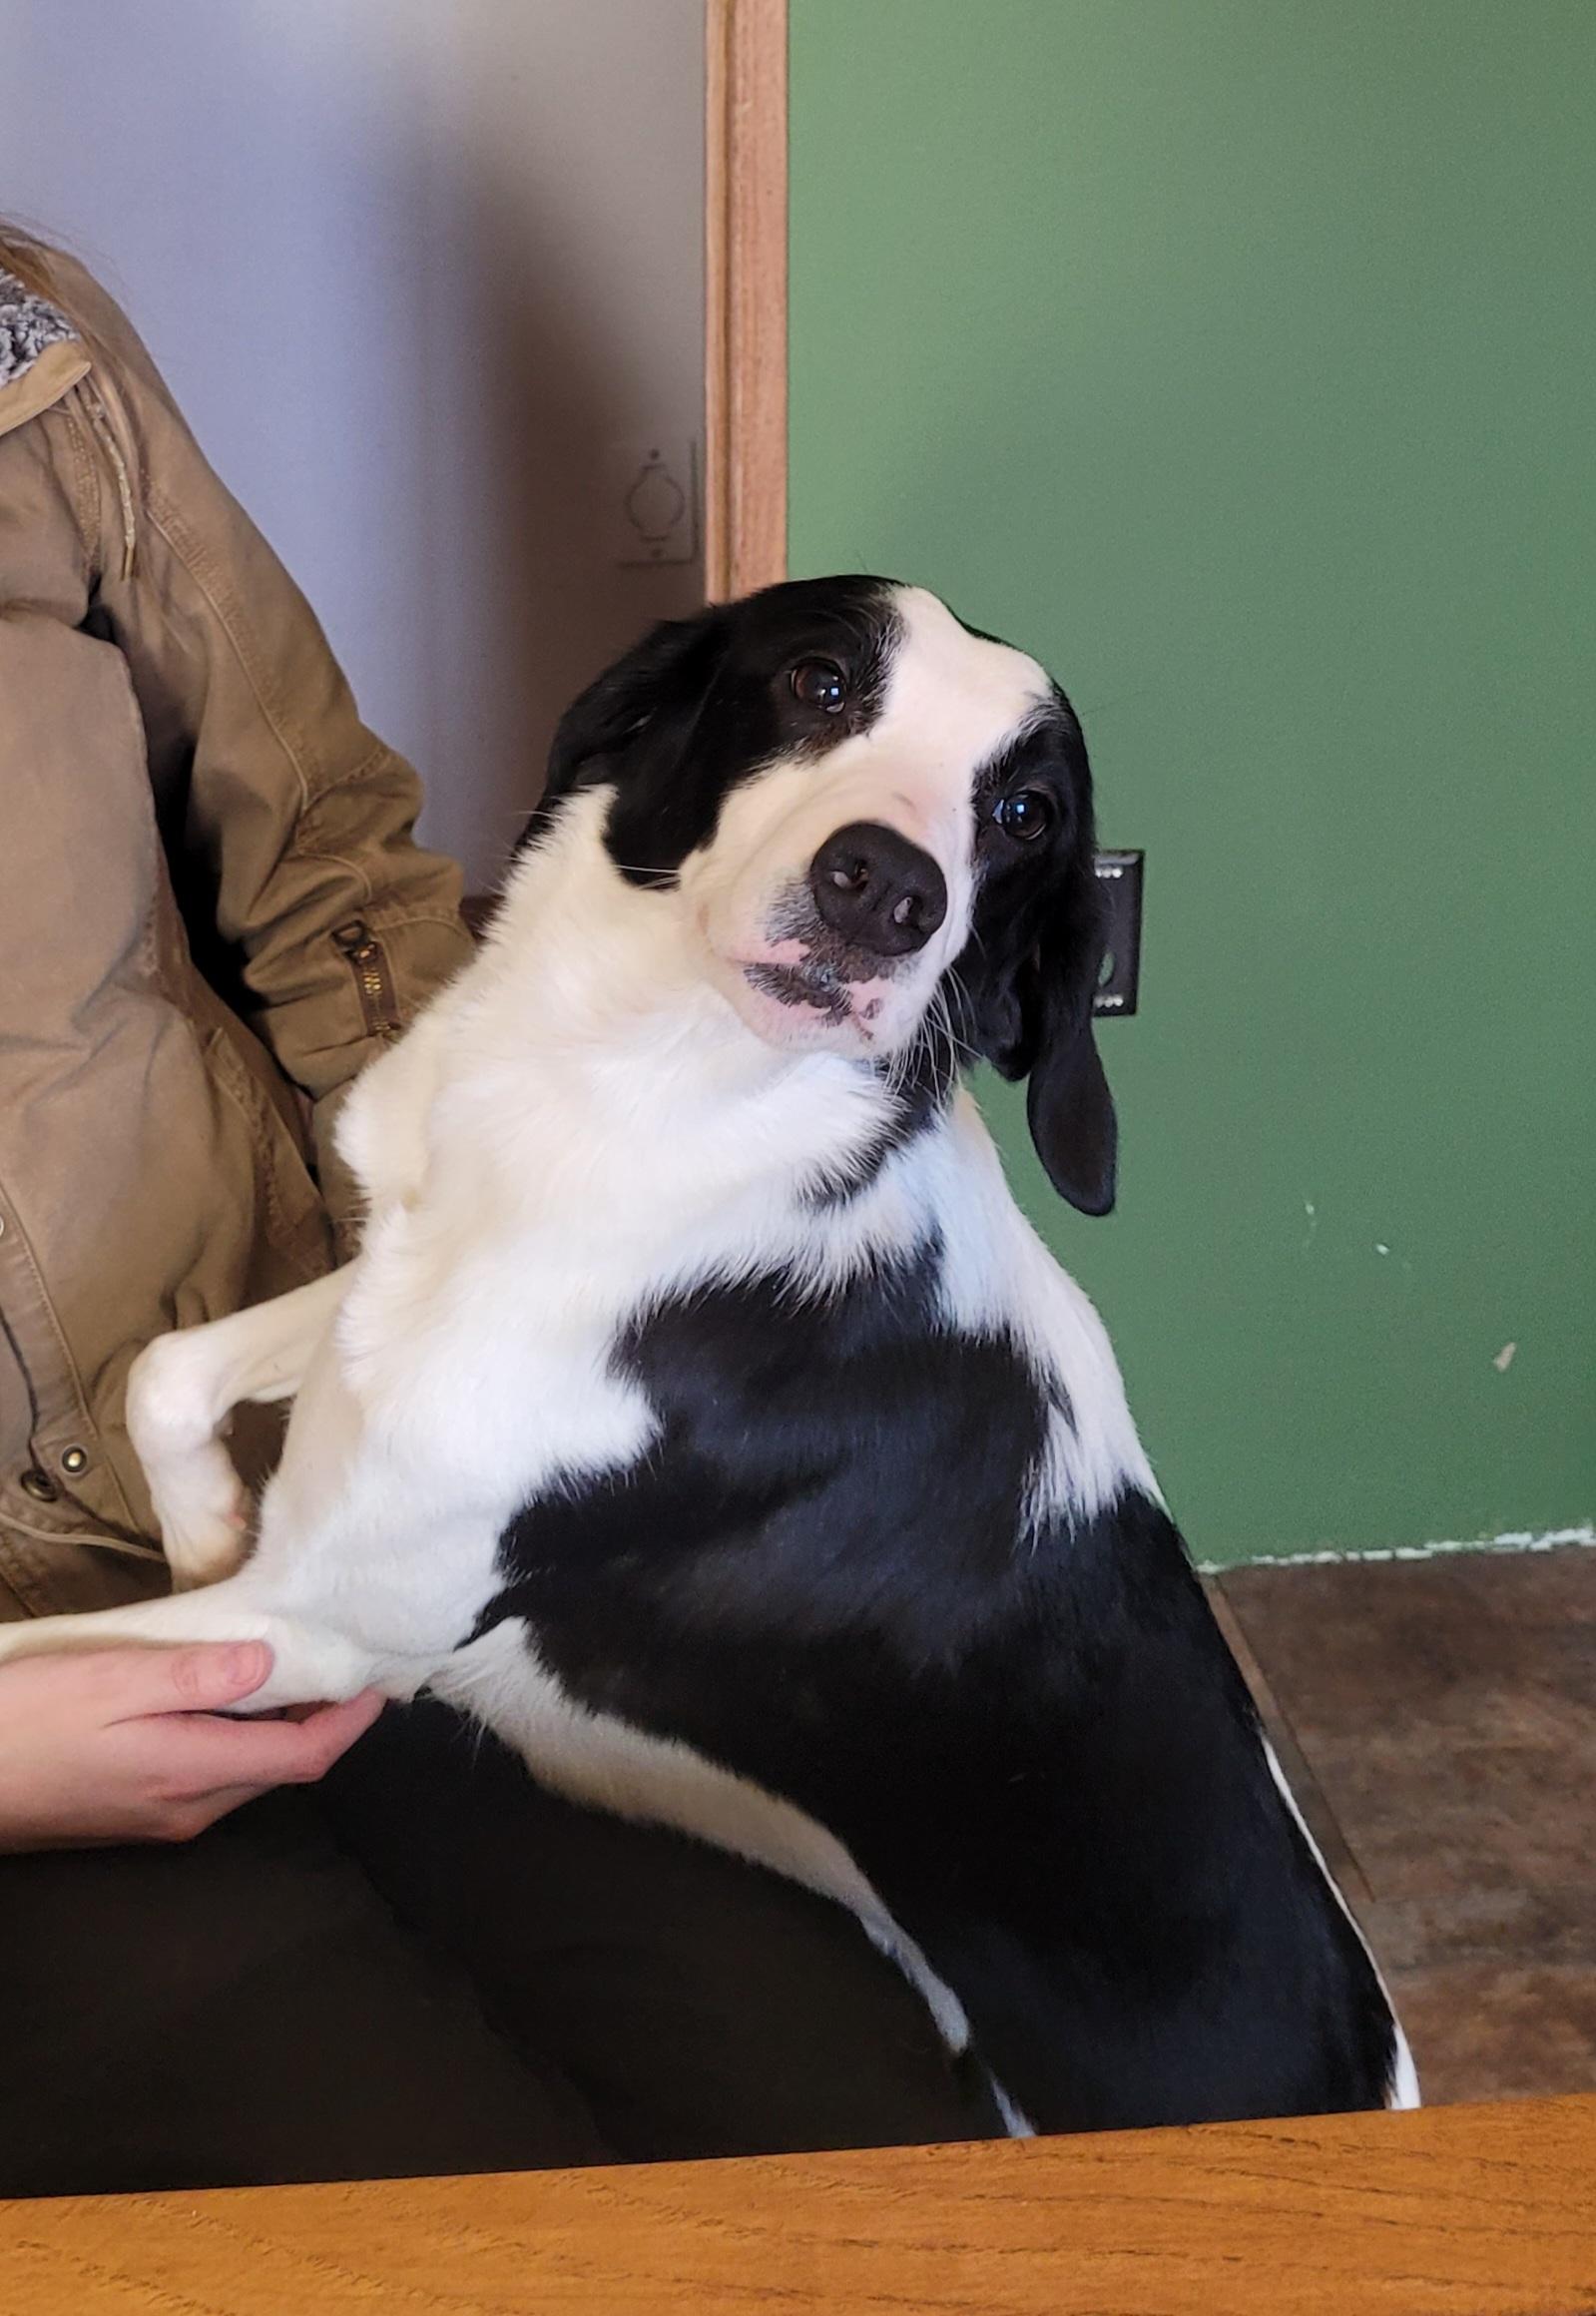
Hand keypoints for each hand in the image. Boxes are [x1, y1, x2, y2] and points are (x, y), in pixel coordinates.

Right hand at [0, 1642, 383, 1851]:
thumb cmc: (23, 1723)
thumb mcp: (110, 1682)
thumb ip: (193, 1674)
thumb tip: (268, 1663)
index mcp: (192, 1775)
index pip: (303, 1756)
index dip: (350, 1721)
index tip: (380, 1681)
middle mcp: (188, 1809)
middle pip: (283, 1768)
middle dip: (324, 1722)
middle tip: (346, 1666)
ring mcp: (161, 1818)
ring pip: (249, 1774)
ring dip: (282, 1730)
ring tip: (299, 1673)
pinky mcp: (136, 1814)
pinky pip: (213, 1777)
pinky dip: (242, 1740)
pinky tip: (231, 1701)